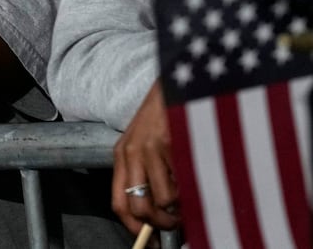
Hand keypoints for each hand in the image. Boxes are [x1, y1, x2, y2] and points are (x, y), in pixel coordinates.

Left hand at [111, 81, 180, 234]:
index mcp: (122, 155)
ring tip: (188, 198)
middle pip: (138, 209)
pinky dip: (190, 188)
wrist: (177, 79)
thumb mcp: (144, 141)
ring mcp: (149, 148)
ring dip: (179, 208)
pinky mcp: (169, 142)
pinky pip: (181, 181)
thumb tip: (159, 212)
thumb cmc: (165, 113)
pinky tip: (194, 174)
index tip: (150, 242)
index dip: (134, 229)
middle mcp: (131, 153)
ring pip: (163, 200)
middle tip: (176, 223)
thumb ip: (146, 172)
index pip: (118, 204)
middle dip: (160, 224)